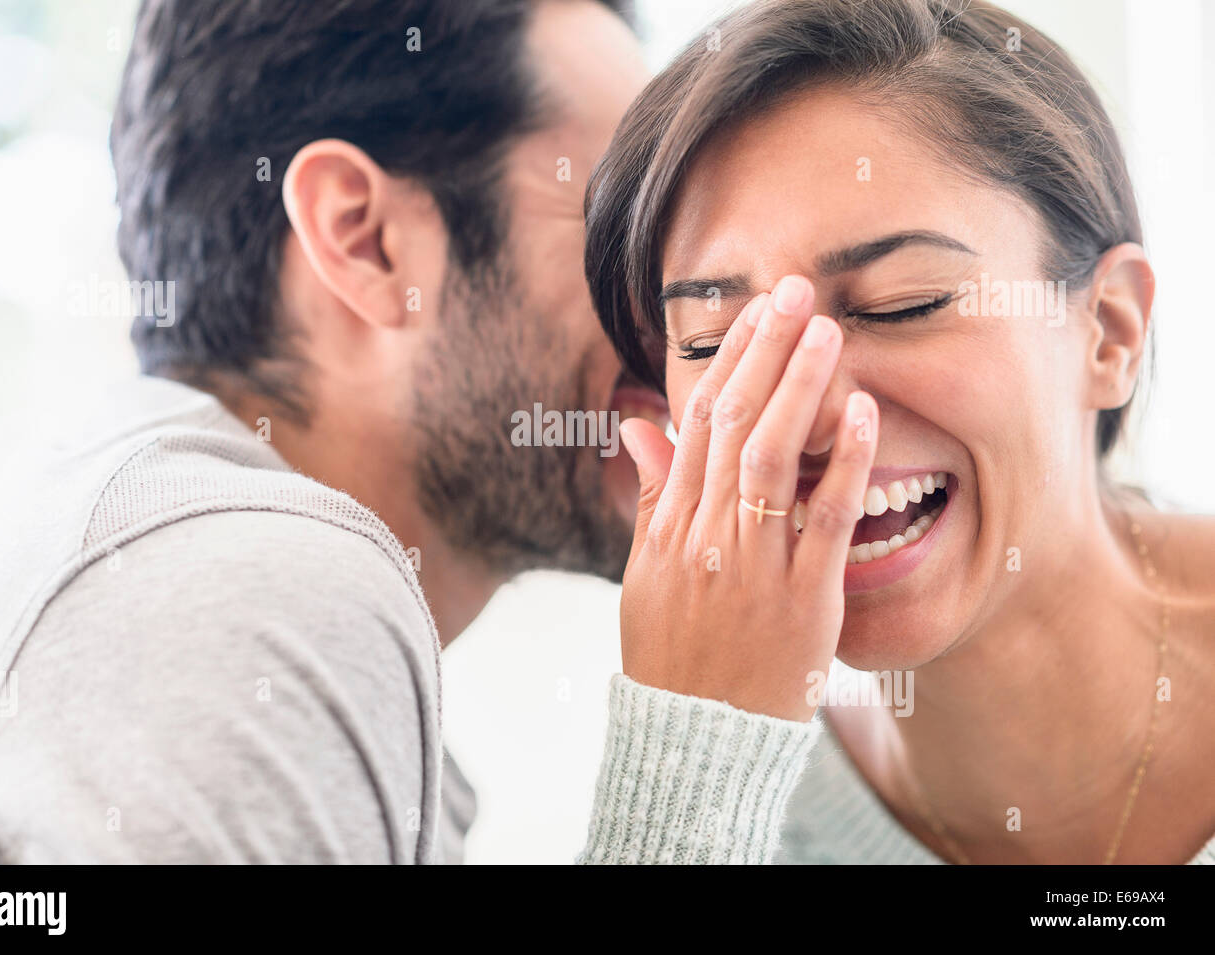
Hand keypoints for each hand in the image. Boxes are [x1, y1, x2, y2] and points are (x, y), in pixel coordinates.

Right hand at [617, 275, 877, 720]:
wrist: (695, 740)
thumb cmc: (672, 657)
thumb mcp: (644, 575)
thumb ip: (650, 498)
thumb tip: (638, 426)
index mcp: (668, 526)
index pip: (695, 423)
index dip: (726, 361)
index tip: (752, 312)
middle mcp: (704, 535)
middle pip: (732, 424)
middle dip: (764, 350)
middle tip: (796, 291)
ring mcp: (752, 566)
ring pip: (772, 457)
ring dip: (799, 386)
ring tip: (826, 330)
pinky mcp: (801, 600)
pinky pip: (825, 519)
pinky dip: (845, 462)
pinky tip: (863, 412)